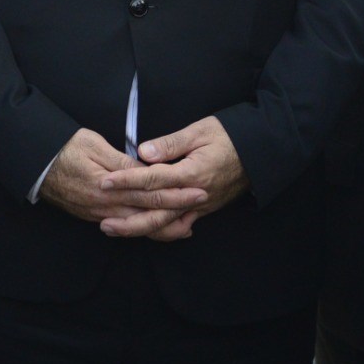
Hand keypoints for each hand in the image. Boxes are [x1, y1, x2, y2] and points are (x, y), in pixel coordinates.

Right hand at [38, 128, 203, 235]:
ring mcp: (98, 214)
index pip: (151, 192)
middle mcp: (105, 206)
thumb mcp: (95, 146)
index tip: (198, 190)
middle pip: (148, 214)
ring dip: (162, 227)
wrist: (33, 164)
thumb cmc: (64, 148)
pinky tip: (153, 228)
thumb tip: (147, 170)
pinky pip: (122, 227)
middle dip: (177, 212)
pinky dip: (141, 229)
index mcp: (109, 187)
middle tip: (200, 209)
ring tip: (185, 227)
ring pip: (136, 226)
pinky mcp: (91, 216)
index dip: (177, 193)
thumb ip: (122, 162)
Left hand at [98, 116, 248, 240]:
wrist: (260, 152)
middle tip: (103, 223)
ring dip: (140, 229)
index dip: (127, 180)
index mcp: (192, 173)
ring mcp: (200, 206)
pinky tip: (145, 232)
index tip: (105, 182)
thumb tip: (143, 152)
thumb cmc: (229, 136)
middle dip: (128, 220)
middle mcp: (195, 195)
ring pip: (166, 225)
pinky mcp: (204, 210)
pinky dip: (162, 232)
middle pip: (156, 213)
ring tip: (115, 229)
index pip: (153, 179)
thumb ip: (171, 143)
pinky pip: (180, 226)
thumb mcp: (200, 131)